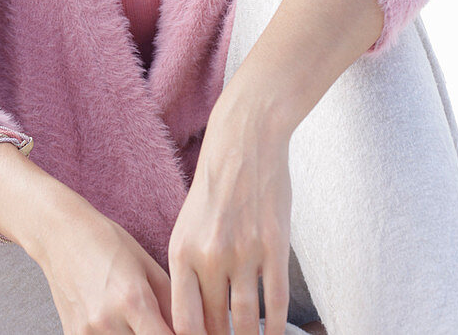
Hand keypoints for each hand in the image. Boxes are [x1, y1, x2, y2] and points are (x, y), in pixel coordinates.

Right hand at [36, 192, 175, 334]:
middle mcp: (108, 322)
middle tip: (160, 323)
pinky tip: (119, 324)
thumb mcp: (147, 266)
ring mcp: (86, 334)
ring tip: (138, 322)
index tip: (187, 334)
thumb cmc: (108, 243)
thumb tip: (190, 330)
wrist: (61, 235)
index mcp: (133, 300)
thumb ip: (171, 304)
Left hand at [167, 97, 292, 334]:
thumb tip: (194, 319)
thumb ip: (189, 270)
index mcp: (181, 251)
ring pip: (245, 320)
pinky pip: (275, 302)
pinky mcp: (274, 246)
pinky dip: (276, 327)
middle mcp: (210, 256)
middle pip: (215, 325)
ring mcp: (244, 252)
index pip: (183, 321)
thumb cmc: (214, 186)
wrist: (244, 142)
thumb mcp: (186, 226)